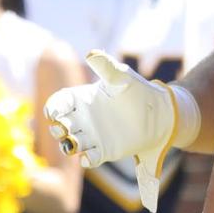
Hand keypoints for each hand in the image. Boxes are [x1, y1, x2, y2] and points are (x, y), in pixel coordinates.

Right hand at [45, 49, 198, 212]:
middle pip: (60, 125)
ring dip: (68, 145)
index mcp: (83, 98)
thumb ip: (106, 67)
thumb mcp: (122, 77)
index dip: (53, 107)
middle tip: (63, 127)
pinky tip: (87, 157)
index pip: (60, 103)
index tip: (53, 112)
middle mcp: (84, 118)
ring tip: (73, 143)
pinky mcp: (104, 150)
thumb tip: (91, 53)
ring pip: (71, 143)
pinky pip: (89, 158)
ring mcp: (93, 135)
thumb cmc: (139, 91)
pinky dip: (85, 159)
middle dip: (57, 128)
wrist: (161, 113)